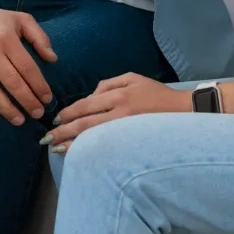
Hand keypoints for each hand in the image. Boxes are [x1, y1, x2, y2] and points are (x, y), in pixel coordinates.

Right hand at [0, 0, 56, 125]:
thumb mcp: (20, 19)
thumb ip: (39, 36)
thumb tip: (53, 59)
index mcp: (6, 38)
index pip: (26, 67)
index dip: (39, 85)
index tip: (47, 98)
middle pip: (11, 82)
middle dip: (27, 101)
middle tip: (38, 113)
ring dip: (6, 109)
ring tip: (19, 120)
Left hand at [42, 73, 189, 149]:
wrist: (186, 111)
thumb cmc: (157, 94)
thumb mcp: (133, 78)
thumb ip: (108, 84)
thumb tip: (90, 95)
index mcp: (118, 95)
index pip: (85, 105)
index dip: (68, 114)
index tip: (55, 121)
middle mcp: (120, 112)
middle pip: (85, 124)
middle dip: (63, 132)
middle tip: (46, 140)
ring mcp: (127, 129)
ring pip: (93, 138)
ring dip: (72, 144)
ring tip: (56, 149)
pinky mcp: (134, 142)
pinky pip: (107, 147)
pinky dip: (92, 150)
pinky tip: (80, 155)